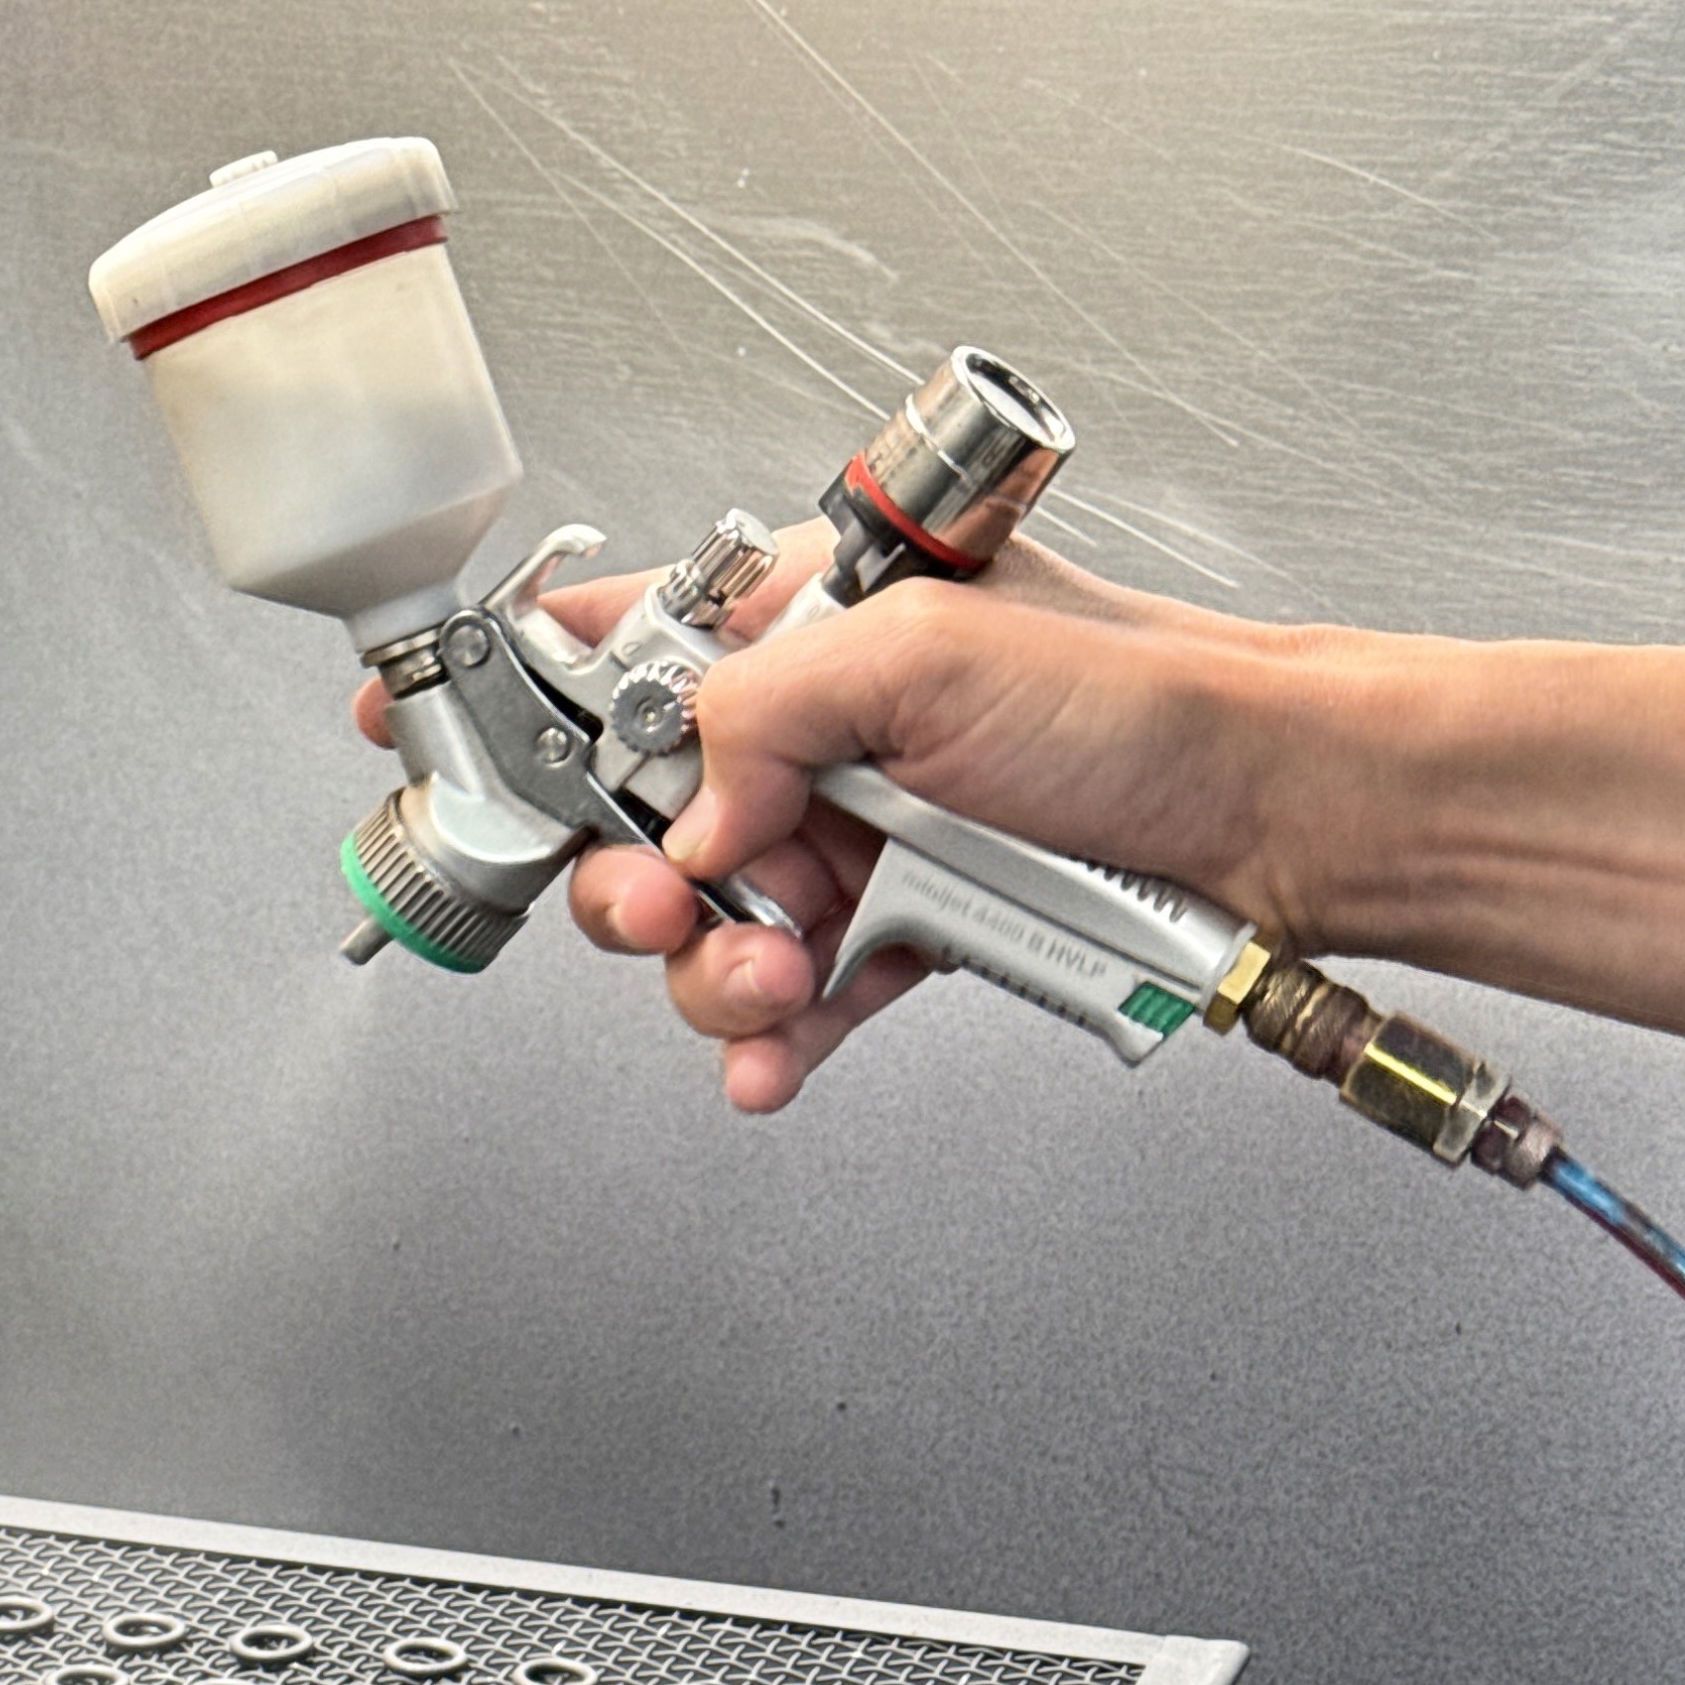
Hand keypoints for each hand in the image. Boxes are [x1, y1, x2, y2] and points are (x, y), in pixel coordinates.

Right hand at [354, 538, 1311, 1112]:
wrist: (1272, 820)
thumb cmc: (1138, 696)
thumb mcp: (926, 645)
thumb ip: (765, 710)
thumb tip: (691, 801)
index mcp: (800, 624)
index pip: (612, 640)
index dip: (506, 683)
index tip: (413, 724)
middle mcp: (814, 732)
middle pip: (635, 819)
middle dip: (626, 877)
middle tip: (661, 898)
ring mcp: (852, 838)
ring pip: (706, 929)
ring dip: (710, 972)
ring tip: (768, 975)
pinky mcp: (899, 934)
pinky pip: (792, 1003)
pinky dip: (770, 1042)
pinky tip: (772, 1059)